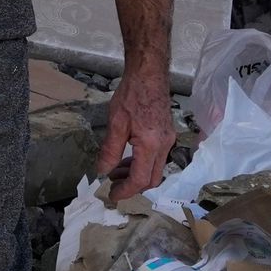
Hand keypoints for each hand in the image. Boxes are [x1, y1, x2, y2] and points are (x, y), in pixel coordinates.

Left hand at [98, 69, 176, 202]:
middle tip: (113, 184)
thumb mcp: (115, 124)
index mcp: (151, 145)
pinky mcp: (166, 134)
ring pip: (155, 169)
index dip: (126, 191)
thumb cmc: (132, 95)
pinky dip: (142, 163)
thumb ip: (110, 151)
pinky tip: (127, 157)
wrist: (149, 74)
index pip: (140, 179)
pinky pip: (156, 157)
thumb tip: (102, 171)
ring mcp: (168, 140)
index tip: (112, 195)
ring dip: (136, 174)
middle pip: (152, 179)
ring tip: (116, 171)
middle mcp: (164, 146)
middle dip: (132, 186)